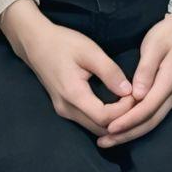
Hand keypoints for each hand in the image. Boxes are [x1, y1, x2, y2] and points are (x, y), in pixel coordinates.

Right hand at [2, 0, 130, 135]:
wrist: (36, 43)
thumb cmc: (63, 43)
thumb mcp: (89, 51)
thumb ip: (109, 71)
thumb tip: (129, 90)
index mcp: (73, 95)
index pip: (104, 118)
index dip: (124, 111)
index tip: (136, 95)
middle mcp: (66, 109)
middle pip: (100, 129)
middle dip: (121, 120)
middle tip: (136, 102)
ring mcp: (63, 111)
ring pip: (93, 128)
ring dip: (113, 122)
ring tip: (128, 104)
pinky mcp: (63, 108)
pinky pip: (87, 122)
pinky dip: (103, 119)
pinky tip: (115, 107)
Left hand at [98, 8, 171, 149]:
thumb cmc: (167, 34)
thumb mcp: (154, 45)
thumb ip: (146, 70)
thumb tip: (137, 94)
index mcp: (170, 80)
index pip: (148, 107)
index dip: (129, 119)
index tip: (110, 127)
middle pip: (150, 121)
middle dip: (127, 134)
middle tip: (104, 142)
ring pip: (152, 122)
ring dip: (131, 133)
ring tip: (108, 141)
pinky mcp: (170, 97)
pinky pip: (153, 116)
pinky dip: (137, 125)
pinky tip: (123, 130)